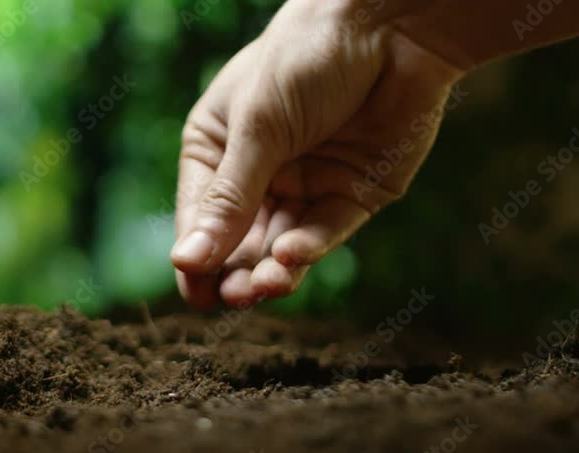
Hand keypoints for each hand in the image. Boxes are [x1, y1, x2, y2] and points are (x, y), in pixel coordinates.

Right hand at [171, 0, 463, 308]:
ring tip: (263, 288)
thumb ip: (230, 199)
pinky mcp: (354, 194)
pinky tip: (292, 258)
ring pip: (281, 244)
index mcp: (219, 148)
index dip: (196, 255)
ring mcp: (307, 184)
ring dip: (271, 269)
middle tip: (233, 298)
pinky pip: (326, 230)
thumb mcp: (258, 128)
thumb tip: (185, 262)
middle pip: (240, 239)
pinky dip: (309, 246)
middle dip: (235, 271)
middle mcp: (260, 172)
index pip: (200, 214)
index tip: (195, 294)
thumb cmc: (307, 58)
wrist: (393, 26)